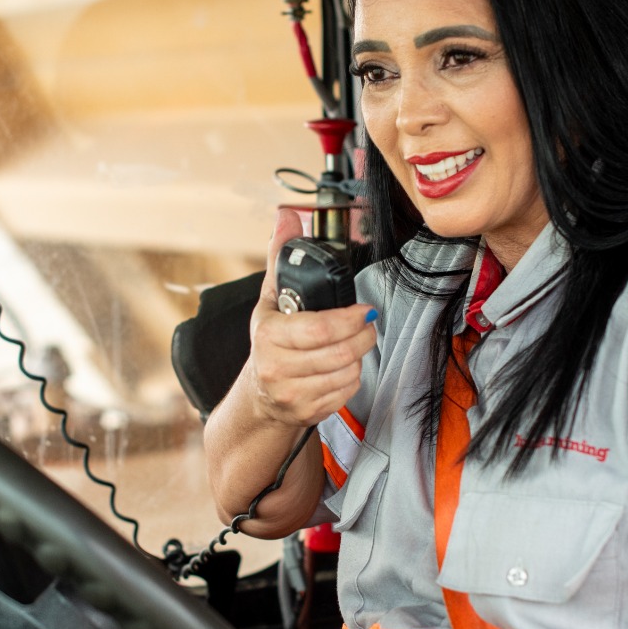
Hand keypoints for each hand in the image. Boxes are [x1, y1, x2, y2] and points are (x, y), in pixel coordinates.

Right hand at [246, 208, 375, 428]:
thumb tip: (287, 217)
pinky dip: (352, 378)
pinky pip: (345, 392)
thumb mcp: (270, 297)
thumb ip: (281, 256)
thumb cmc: (270, 339)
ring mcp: (291, 394)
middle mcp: (275, 368)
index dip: (349, 320)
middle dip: (363, 336)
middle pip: (339, 353)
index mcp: (268, 335)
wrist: (259, 394)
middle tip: (368, 325)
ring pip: (346, 372)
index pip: (318, 329)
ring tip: (354, 344)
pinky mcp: (306, 412)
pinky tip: (343, 367)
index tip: (365, 311)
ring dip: (359, 357)